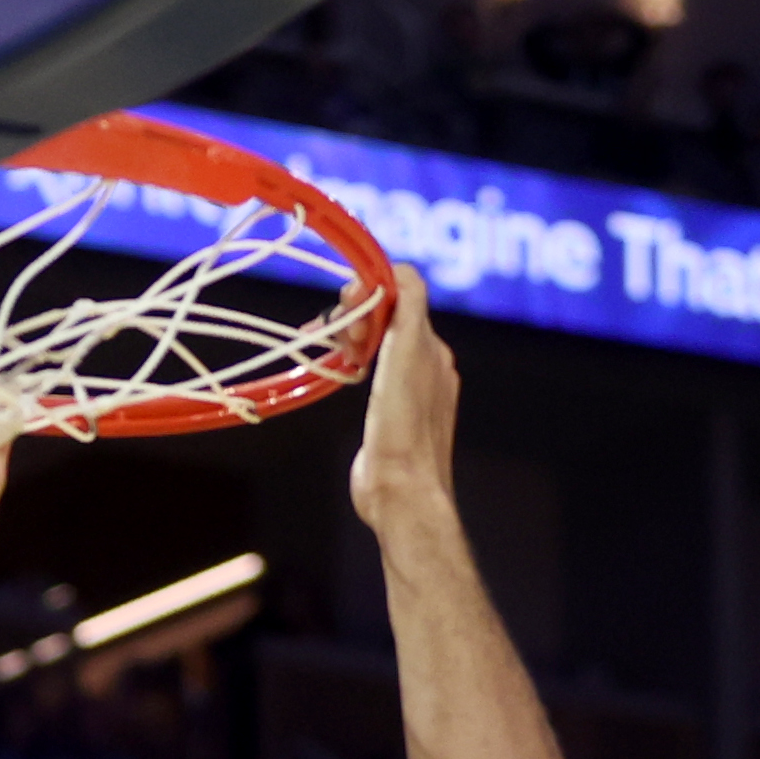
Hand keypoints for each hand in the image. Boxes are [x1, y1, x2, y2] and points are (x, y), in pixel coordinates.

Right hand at [343, 264, 451, 539]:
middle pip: (385, 320)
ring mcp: (407, 393)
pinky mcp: (388, 417)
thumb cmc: (403, 422)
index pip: (401, 295)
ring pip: (374, 345)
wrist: (400, 491)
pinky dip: (349, 363)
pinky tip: (337, 370)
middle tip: (335, 334)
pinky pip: (369, 374)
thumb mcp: (409, 349)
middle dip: (354, 315)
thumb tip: (397, 267)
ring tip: (327, 348)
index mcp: (432, 348)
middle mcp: (425, 367)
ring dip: (347, 337)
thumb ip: (408, 303)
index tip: (347, 304)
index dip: (370, 290)